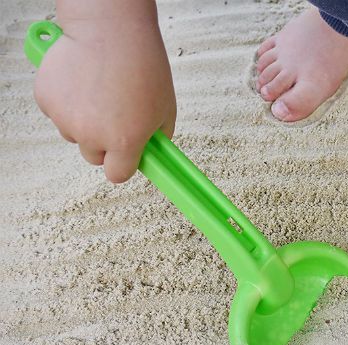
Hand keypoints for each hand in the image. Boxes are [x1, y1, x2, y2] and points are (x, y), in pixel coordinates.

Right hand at [34, 0, 175, 182]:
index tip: (125, 156)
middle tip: (114, 115)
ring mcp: (65, 118)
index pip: (117, 175)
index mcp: (125, 142)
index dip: (122, 165)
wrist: (111, 30)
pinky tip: (81, 81)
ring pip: (73, 133)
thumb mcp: (165, 108)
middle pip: (94, 156)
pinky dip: (66, 101)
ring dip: (83, 121)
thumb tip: (151, 150)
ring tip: (99, 91)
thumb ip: (157, 137)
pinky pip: (57, 112)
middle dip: (104, 142)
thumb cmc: (142, 64)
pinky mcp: (46, 99)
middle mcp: (92, 135)